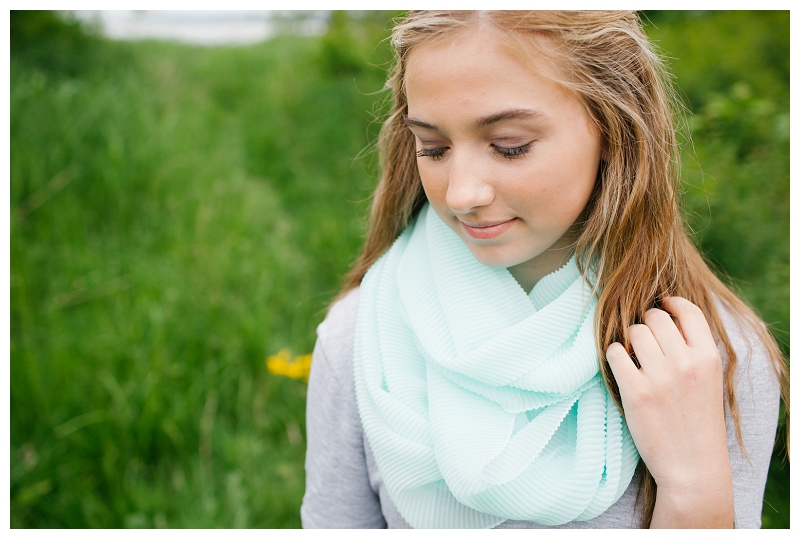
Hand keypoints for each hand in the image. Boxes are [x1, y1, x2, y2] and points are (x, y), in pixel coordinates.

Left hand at [606, 296, 732, 527]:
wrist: (692, 468)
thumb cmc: (698, 424)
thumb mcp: (709, 381)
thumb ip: (693, 351)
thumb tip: (666, 318)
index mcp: (708, 358)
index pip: (689, 311)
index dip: (671, 303)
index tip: (661, 304)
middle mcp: (686, 362)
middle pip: (654, 318)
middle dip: (646, 324)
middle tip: (644, 342)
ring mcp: (660, 376)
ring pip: (634, 332)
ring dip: (630, 341)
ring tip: (635, 358)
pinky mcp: (635, 391)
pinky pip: (615, 352)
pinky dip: (615, 356)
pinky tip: (622, 368)